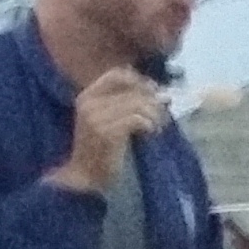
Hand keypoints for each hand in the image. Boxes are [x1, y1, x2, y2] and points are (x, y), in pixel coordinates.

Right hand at [52, 69, 166, 193]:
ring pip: (139, 104)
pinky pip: (138, 119)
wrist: (85, 175)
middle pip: (134, 90)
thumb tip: (163, 94)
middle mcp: (89, 103)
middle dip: (154, 102)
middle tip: (161, 117)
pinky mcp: (106, 132)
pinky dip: (150, 125)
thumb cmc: (102, 147)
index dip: (140, 80)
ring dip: (155, 115)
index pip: (117, 74)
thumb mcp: (110, 119)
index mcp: (87, 96)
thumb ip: (128, 103)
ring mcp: (95, 117)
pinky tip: (150, 133)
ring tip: (157, 127)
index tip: (153, 93)